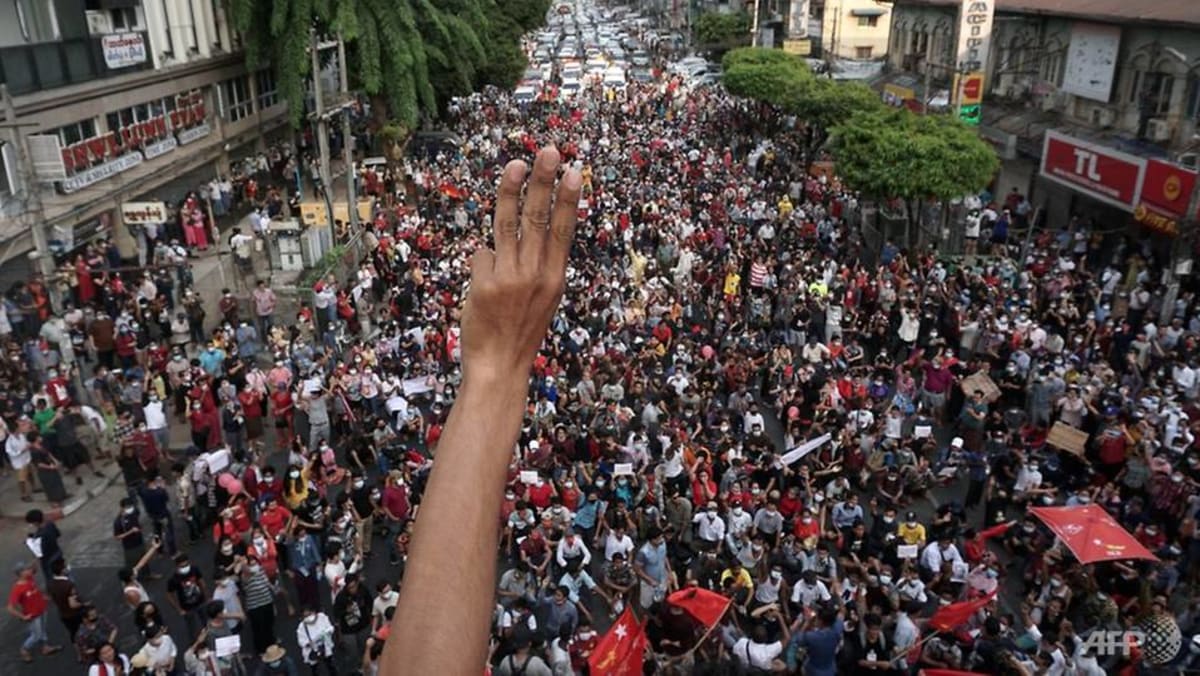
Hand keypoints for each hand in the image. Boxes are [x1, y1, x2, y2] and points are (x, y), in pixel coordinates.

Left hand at [460, 146, 580, 384]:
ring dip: (512, 190)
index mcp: (554, 279)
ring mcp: (510, 278)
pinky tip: (483, 288)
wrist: (500, 368)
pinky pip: (481, 257)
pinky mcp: (486, 284)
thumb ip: (538, 268)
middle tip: (549, 151)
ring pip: (508, 224)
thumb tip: (523, 237)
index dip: (568, 199)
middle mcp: (535, 275)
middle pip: (540, 218)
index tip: (574, 171)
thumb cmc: (519, 334)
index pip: (563, 230)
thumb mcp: (543, 301)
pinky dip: (481, 265)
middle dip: (545, 181)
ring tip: (516, 164)